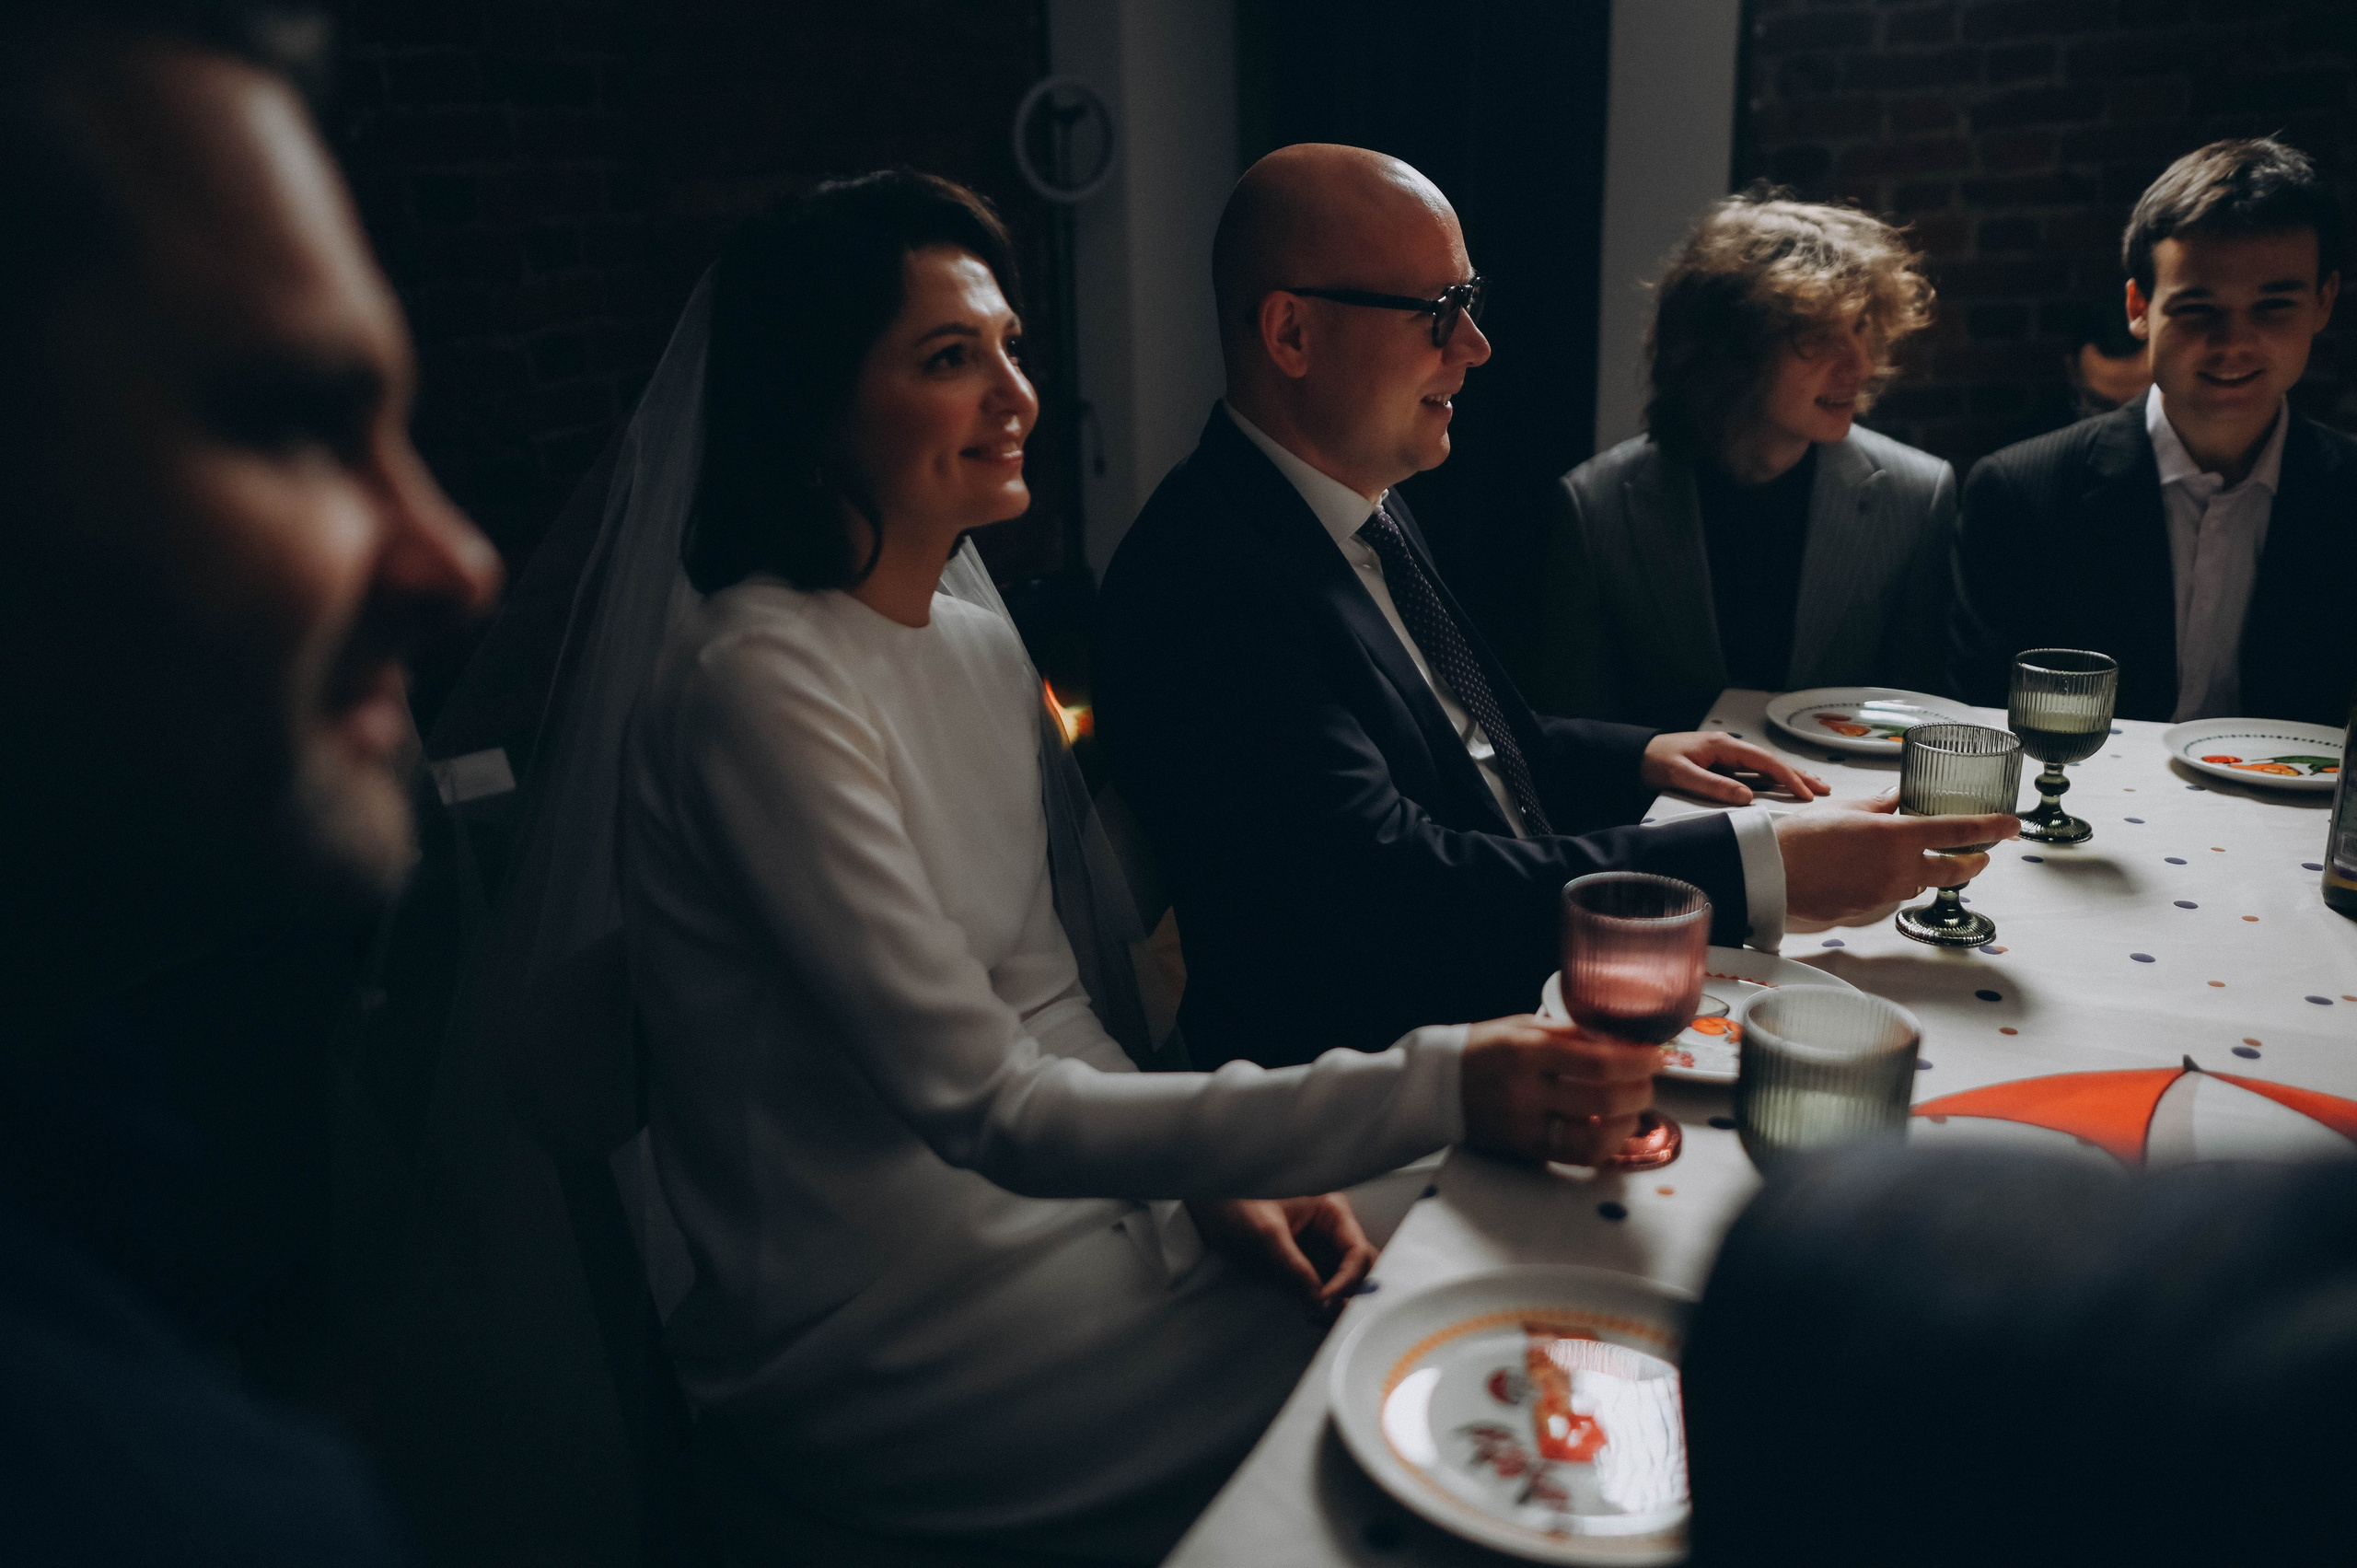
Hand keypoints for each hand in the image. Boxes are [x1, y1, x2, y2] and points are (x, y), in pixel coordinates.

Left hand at [1187, 1194, 1377, 1314]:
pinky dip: (1322, 1304)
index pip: (1357, 1252)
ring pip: (1344, 1283)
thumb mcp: (1265, 1233)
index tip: (1328, 1300)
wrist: (1205, 1206)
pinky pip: (1322, 1289)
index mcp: (1330, 1211)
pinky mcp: (1303, 1266)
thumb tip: (1318, 1298)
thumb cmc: (1234, 1201)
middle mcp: (1330, 1231)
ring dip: (1338, 1303)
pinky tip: (1313, 1314)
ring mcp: (1318, 1250)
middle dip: (1351, 1293)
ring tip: (1321, 1319)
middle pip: (1358, 1269)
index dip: (1348, 1280)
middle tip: (1335, 1316)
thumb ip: (1294, 1265)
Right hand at [1458, 1015, 1659, 1166]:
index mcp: (1527, 1051)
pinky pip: (1578, 1155)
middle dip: (1640, 1091)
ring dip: (1628, 1122)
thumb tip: (1622, 1042)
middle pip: (1604, 1101)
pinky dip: (1606, 1144)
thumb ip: (1571, 1034)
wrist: (1436, 1085)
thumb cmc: (1482, 1049)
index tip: (1654, 1056)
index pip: (1599, 1061)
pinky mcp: (1526, 1149)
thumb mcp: (1524, 1027)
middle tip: (1647, 1080)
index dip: (1637, 1062)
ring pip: (1595, 1136)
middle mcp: (1527, 1091)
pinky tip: (1613, 1129)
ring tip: (1634, 1106)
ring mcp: (1526, 1125)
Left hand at [1641, 731, 1828, 805]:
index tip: (1807, 794)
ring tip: (1812, 790)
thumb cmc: (1655, 761)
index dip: (1789, 778)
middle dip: (1799, 775)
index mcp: (1724, 746)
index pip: (1766, 763)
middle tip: (1824, 790)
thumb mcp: (1681, 775)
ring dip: (1788, 779)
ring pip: (1764, 769)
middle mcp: (1730, 749)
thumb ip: (1714, 786)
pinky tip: (1782, 791)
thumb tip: (1748, 798)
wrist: (1634, 756)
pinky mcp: (1721, 767)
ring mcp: (1726, 757)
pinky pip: (1752, 775)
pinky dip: (1771, 783)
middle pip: (1772, 762)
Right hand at [1775, 790, 2020, 927]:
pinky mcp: (1868, 911)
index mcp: (1898, 837)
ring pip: (1921, 883)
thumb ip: (1883, 804)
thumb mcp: (1848, 808)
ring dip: (1928, 872)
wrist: (1770, 872)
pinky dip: (1894, 882)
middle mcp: (1899, 870)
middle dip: (1973, 862)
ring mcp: (1885, 894)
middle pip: (1954, 871)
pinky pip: (1892, 895)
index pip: (1961, 831)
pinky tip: (1874, 871)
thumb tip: (1900, 798)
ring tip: (1916, 857)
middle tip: (1980, 855)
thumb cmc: (1802, 836)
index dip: (1992, 827)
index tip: (2012, 824)